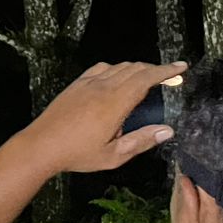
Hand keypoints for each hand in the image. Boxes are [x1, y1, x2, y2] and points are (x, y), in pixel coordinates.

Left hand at [18, 61, 185, 173]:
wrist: (40, 145)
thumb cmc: (77, 154)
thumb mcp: (113, 155)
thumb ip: (141, 141)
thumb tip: (167, 130)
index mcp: (114, 102)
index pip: (146, 78)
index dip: (166, 70)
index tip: (181, 66)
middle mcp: (102, 87)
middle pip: (135, 69)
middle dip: (155, 69)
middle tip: (170, 75)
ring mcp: (87, 83)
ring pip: (118, 67)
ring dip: (137, 68)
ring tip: (148, 78)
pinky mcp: (76, 84)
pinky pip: (101, 69)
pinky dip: (116, 69)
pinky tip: (117, 77)